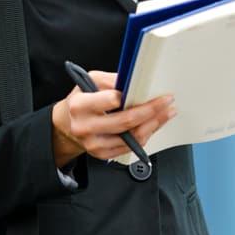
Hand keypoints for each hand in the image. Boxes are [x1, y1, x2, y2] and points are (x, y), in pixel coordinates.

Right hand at [51, 70, 175, 165]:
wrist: (68, 123)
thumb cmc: (82, 100)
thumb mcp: (90, 81)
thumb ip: (111, 80)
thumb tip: (136, 81)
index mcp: (80, 105)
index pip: (111, 101)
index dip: (130, 96)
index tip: (146, 90)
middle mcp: (84, 126)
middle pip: (126, 121)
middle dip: (151, 111)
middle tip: (166, 101)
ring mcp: (93, 143)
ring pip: (132, 137)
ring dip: (153, 124)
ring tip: (166, 113)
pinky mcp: (102, 154)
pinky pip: (131, 146)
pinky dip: (145, 134)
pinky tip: (153, 124)